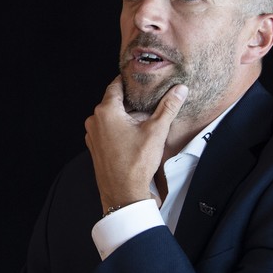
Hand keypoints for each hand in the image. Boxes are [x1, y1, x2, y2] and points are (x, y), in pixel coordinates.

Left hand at [84, 75, 187, 212]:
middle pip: (115, 102)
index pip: (116, 85)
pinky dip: (119, 129)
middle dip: (132, 102)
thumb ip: (168, 107)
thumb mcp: (157, 131)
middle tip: (149, 102)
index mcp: (106, 111)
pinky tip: (135, 136)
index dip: (130, 81)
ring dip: (127, 117)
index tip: (140, 78)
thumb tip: (180, 90)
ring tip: (145, 121)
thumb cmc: (136, 164)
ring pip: (111, 117)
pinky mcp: (95, 148)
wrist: (124, 193)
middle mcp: (95, 121)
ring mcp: (92, 135)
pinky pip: (107, 131)